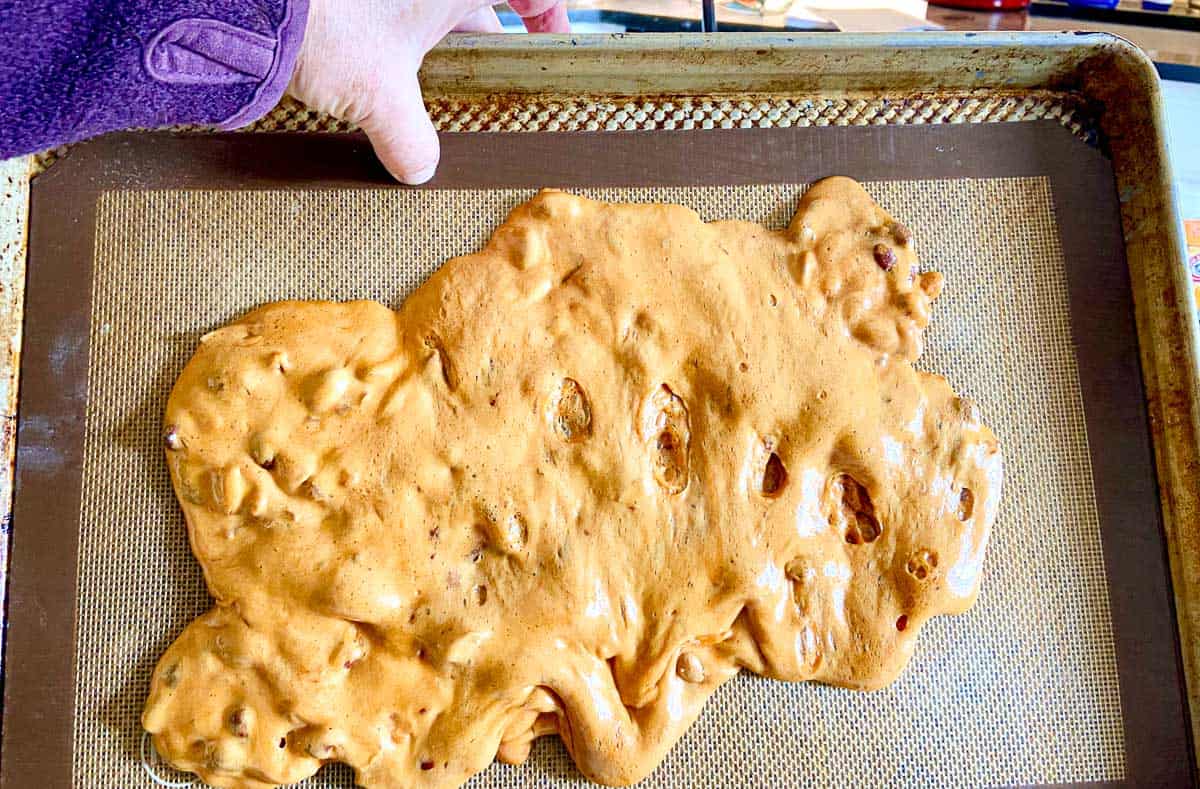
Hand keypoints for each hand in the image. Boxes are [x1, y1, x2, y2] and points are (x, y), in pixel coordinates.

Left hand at [288, 1, 567, 183]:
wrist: (248, 1)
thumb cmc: (326, 23)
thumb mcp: (379, 95)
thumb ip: (409, 137)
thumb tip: (418, 166)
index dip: (550, 13)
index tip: (551, 38)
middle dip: (482, 34)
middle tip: (485, 76)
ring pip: (433, 3)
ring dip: (434, 32)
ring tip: (427, 77)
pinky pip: (396, 7)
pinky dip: (398, 23)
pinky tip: (383, 58)